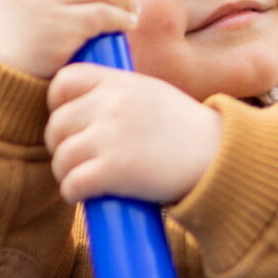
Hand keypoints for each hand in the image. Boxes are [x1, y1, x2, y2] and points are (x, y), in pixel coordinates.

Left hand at [45, 64, 222, 203]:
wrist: (220, 158)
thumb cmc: (185, 131)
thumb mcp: (151, 93)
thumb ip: (116, 93)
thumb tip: (77, 105)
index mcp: (120, 82)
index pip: (62, 82)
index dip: (58, 106)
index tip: (73, 124)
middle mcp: (112, 104)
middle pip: (56, 125)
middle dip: (62, 146)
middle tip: (78, 160)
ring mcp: (112, 136)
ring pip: (61, 158)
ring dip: (67, 174)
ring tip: (84, 180)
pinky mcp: (114, 170)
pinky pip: (72, 183)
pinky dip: (73, 193)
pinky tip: (86, 195)